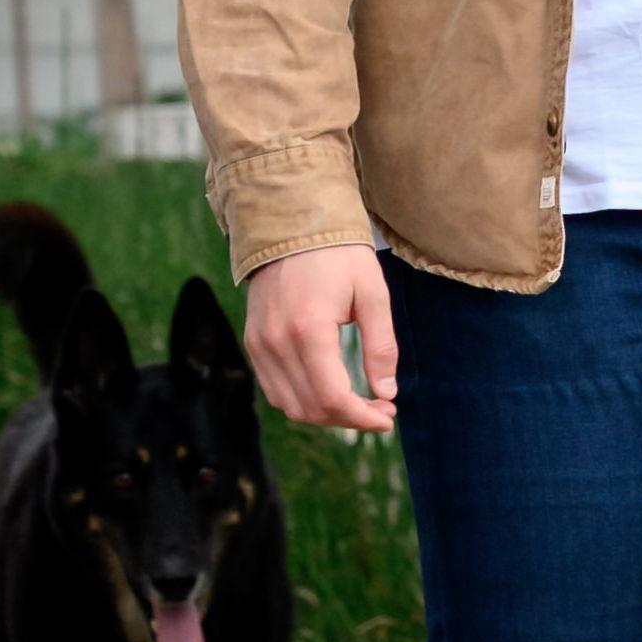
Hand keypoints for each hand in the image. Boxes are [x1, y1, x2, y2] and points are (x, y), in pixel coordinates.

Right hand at [244, 241, 398, 431]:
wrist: (291, 222)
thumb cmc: (339, 255)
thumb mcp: (373, 294)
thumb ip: (381, 346)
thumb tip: (387, 392)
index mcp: (309, 329)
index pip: (333, 397)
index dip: (362, 417)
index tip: (388, 416)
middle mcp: (276, 342)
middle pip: (311, 407)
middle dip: (348, 419)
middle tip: (380, 410)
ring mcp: (259, 344)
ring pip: (289, 405)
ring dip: (325, 414)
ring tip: (359, 404)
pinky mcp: (253, 342)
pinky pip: (274, 388)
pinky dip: (302, 400)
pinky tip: (331, 391)